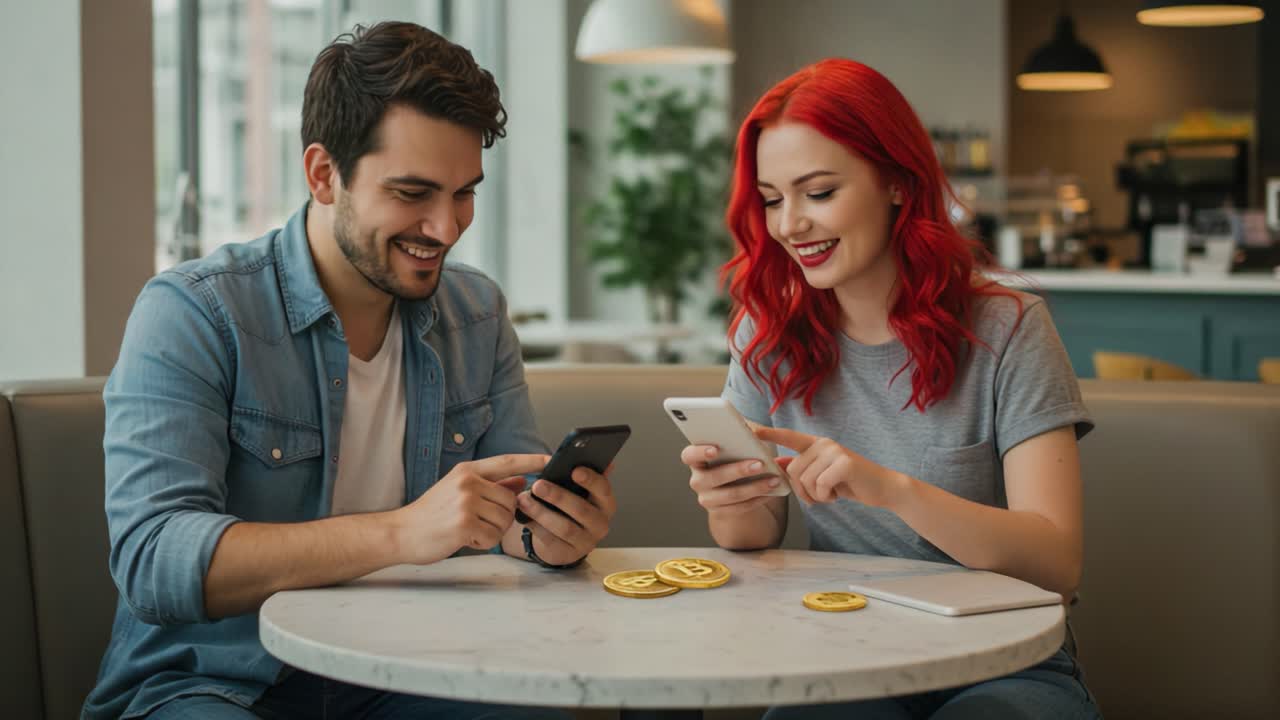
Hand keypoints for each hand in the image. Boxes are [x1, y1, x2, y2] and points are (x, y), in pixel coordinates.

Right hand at [393, 453, 549, 564]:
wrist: (402, 532)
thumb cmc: (432, 514)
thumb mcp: (459, 491)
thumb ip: (491, 486)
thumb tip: (521, 481)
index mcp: (467, 471)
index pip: (507, 462)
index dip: (531, 461)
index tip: (551, 459)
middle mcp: (468, 482)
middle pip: (510, 501)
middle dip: (502, 517)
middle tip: (479, 523)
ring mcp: (465, 502)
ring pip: (504, 520)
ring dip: (492, 531)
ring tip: (469, 530)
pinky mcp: (463, 524)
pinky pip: (493, 537)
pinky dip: (483, 543)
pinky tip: (465, 539)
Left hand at [516, 466, 617, 565]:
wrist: (562, 538)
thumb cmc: (570, 505)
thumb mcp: (578, 490)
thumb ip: (585, 476)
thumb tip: (606, 462)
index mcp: (606, 503)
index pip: (603, 490)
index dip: (591, 480)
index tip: (574, 470)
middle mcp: (600, 524)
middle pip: (581, 510)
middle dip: (558, 496)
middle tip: (538, 484)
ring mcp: (585, 542)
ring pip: (564, 527)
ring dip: (542, 512)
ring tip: (523, 499)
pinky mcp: (567, 554)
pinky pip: (550, 540)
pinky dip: (535, 527)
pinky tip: (523, 515)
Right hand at [680, 444, 785, 515]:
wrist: (733, 482)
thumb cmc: (733, 455)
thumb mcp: (734, 443)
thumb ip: (737, 435)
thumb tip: (750, 430)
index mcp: (695, 459)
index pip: (689, 455)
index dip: (699, 452)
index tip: (715, 449)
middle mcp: (697, 480)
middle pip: (713, 477)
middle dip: (738, 470)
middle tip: (759, 464)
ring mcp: (707, 498)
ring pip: (730, 495)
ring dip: (754, 487)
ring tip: (773, 479)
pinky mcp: (720, 512)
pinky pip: (740, 508)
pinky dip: (758, 499)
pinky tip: (771, 491)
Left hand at [753, 427, 906, 507]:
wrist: (883, 488)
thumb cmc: (850, 483)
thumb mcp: (822, 475)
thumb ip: (801, 467)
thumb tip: (776, 463)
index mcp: (816, 444)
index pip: (788, 437)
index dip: (768, 434)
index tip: (748, 428)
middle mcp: (823, 443)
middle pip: (793, 470)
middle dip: (803, 490)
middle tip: (821, 494)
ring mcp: (834, 451)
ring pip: (805, 480)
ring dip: (816, 496)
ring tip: (832, 492)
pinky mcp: (844, 462)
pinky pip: (820, 486)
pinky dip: (826, 497)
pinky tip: (839, 494)